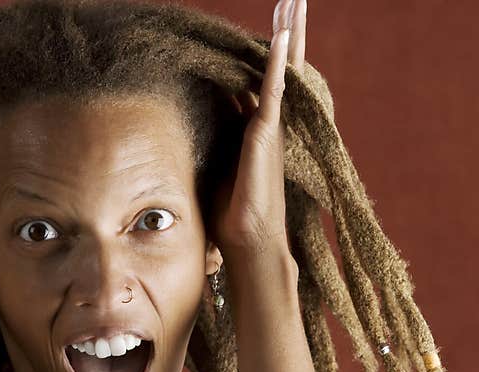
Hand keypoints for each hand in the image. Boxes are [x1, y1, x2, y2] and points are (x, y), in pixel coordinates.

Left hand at [214, 0, 306, 260]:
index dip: (264, 54)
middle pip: (279, 68)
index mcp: (257, 130)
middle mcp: (269, 123)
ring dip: (288, 34)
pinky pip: (274, 89)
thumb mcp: (216, 168)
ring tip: (294, 0)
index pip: (261, 81)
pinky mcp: (266, 134)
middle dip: (285, 33)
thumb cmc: (230, 214)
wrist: (248, 241)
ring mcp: (271, 127)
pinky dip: (278, 61)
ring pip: (283, 70)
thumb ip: (210, 144)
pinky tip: (282, 34)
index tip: (269, 28)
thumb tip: (185, 133)